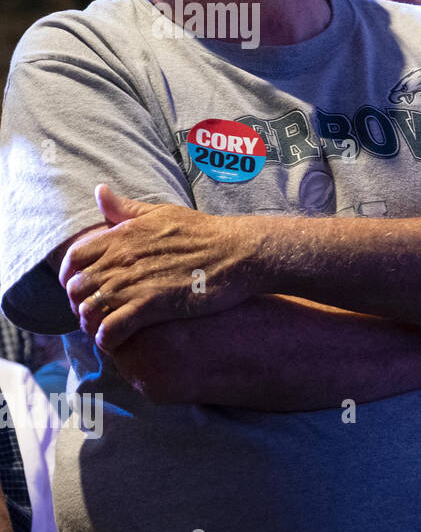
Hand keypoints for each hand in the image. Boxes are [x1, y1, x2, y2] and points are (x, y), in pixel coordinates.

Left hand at [59, 185, 262, 349]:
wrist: (238, 253)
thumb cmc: (204, 233)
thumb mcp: (162, 212)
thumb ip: (126, 208)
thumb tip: (99, 190)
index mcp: (122, 236)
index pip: (74, 258)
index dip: (71, 276)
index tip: (83, 286)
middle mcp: (122, 259)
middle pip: (77, 287)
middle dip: (79, 303)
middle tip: (94, 312)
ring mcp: (135, 282)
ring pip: (89, 310)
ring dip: (91, 324)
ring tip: (103, 329)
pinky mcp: (152, 305)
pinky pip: (112, 328)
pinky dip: (107, 338)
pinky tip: (116, 341)